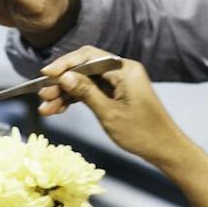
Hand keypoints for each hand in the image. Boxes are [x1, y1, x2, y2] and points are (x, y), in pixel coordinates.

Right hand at [37, 46, 187, 165]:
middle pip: (85, 69)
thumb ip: (86, 92)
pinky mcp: (117, 93)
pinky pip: (92, 91)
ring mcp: (120, 82)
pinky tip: (58, 109)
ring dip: (66, 93)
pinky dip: (76, 100)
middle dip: (62, 82)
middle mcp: (123, 71)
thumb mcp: (109, 113)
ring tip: (46, 107)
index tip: (46, 75)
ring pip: (85, 81)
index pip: (89, 58)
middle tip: (43, 95)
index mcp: (125, 70)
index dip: (65, 64)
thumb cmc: (142, 133)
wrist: (164, 148)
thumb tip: (64, 76)